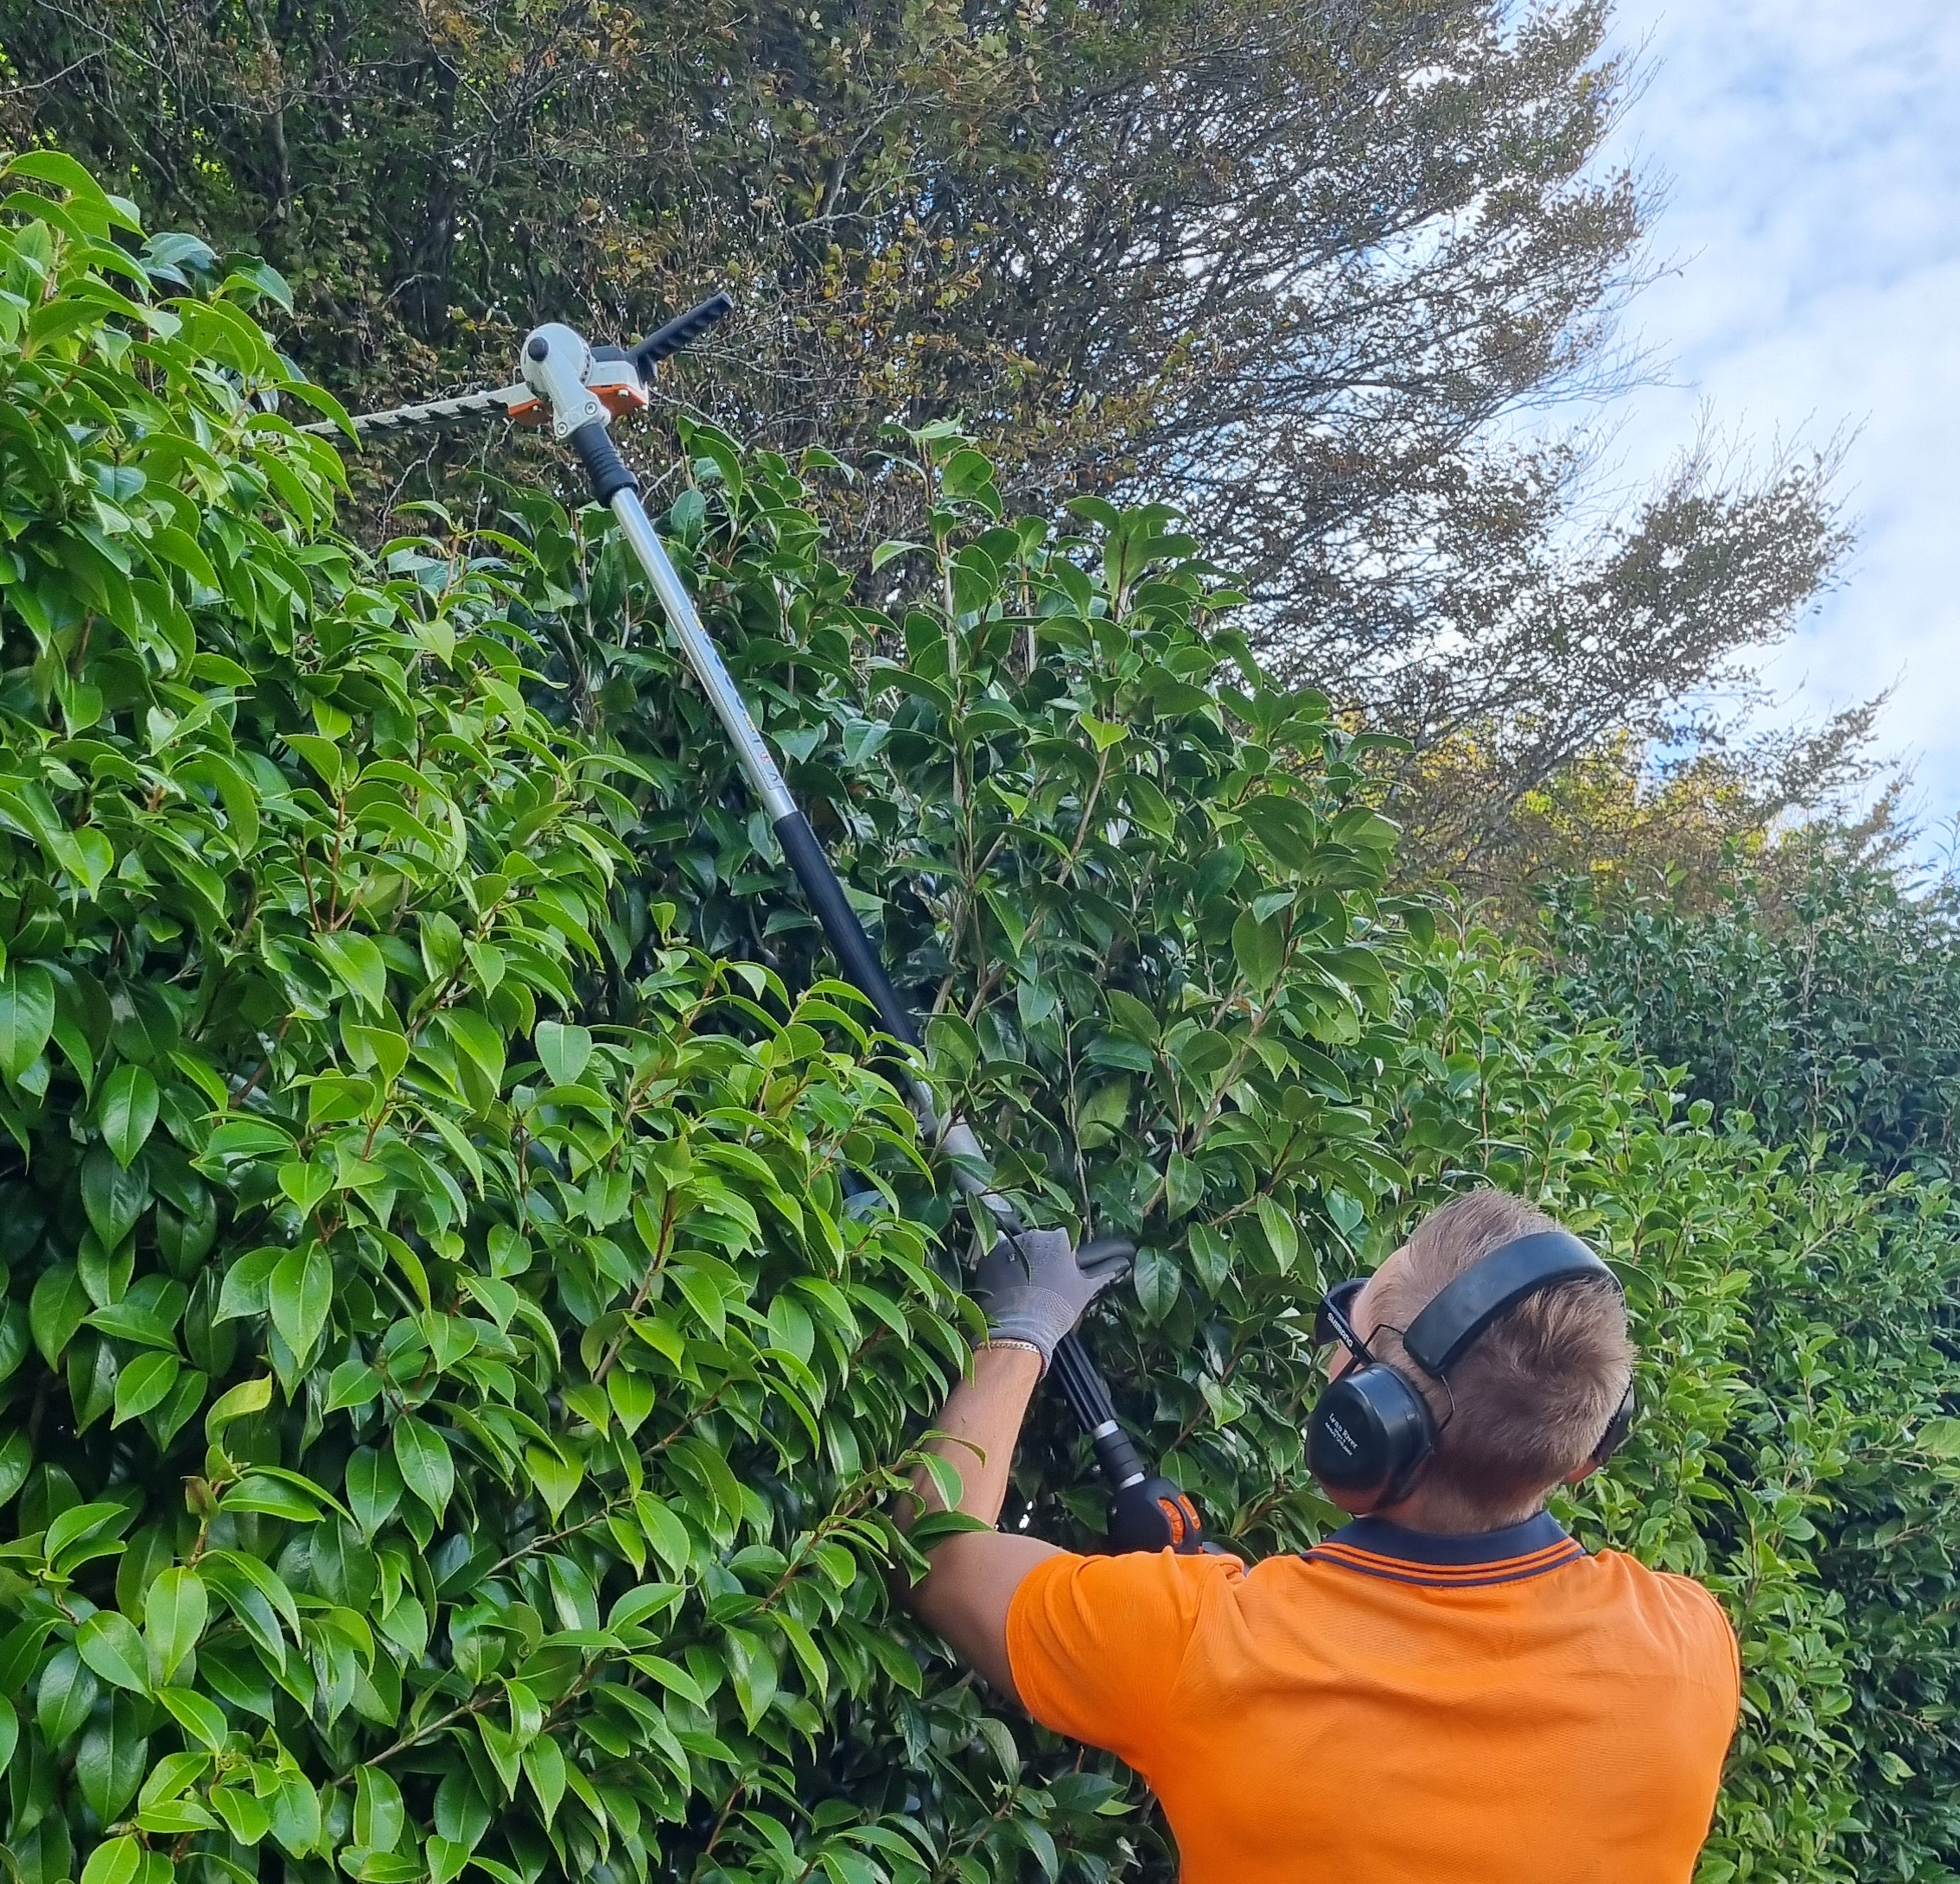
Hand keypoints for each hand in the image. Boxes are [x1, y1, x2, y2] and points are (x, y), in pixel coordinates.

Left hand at [970, 1228, 1133, 1369]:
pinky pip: (997, 1258)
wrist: (1020, 1329)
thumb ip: (1103, 1273)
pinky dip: (1002, 1268)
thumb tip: (1122, 1265)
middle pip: (1039, 1241)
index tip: (1059, 1274)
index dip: (1062, 1258)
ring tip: (1023, 1287)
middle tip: (1042, 1283)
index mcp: (1059, 1238)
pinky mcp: (987, 1258)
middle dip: (1041, 1256)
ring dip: (1020, 1261)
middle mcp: (1032, 1235)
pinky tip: (1007, 1287)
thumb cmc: (1057, 1309)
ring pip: (1017, 1248)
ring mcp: (1008, 1245)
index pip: (1063, 1240)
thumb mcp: (1084, 1290)